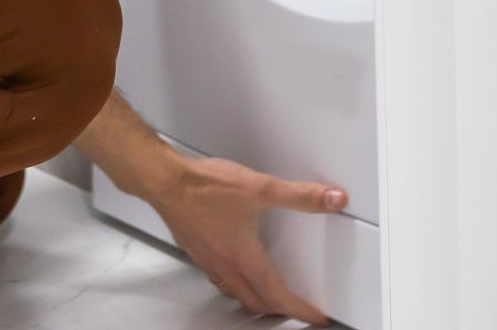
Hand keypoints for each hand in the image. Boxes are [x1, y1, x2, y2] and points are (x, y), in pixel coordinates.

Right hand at [142, 153, 347, 322]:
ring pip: (236, 295)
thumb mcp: (260, 188)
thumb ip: (299, 195)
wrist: (165, 180)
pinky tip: (235, 269)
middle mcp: (225, 267)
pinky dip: (235, 285)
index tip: (315, 316)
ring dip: (255, 301)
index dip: (300, 309)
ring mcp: (208, 261)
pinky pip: (219, 281)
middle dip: (279, 311)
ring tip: (269, 297)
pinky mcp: (196, 251)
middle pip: (256, 303)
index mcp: (244, 258)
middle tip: (296, 309)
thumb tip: (331, 199)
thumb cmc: (205, 187)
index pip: (278, 295)